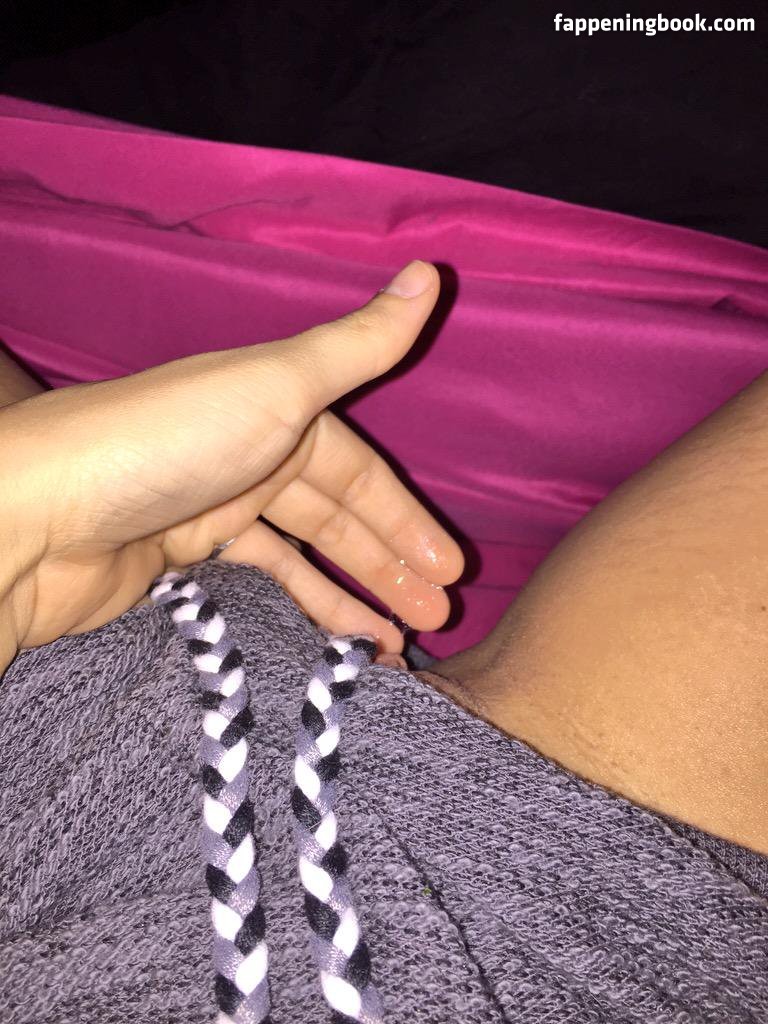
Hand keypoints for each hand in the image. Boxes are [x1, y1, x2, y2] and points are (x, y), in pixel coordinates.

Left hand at [0, 260, 462, 670]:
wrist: (40, 512)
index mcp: (277, 410)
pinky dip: (301, 609)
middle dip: (389, 563)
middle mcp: (251, 455)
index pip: (360, 472)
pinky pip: (260, 583)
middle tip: (437, 614)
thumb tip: (431, 270)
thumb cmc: (169, 442)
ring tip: (400, 642)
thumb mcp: (277, 384)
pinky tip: (335, 643)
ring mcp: (214, 508)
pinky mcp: (182, 559)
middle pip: (337, 515)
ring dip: (354, 594)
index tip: (449, 569)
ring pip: (302, 554)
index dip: (406, 519)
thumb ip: (359, 345)